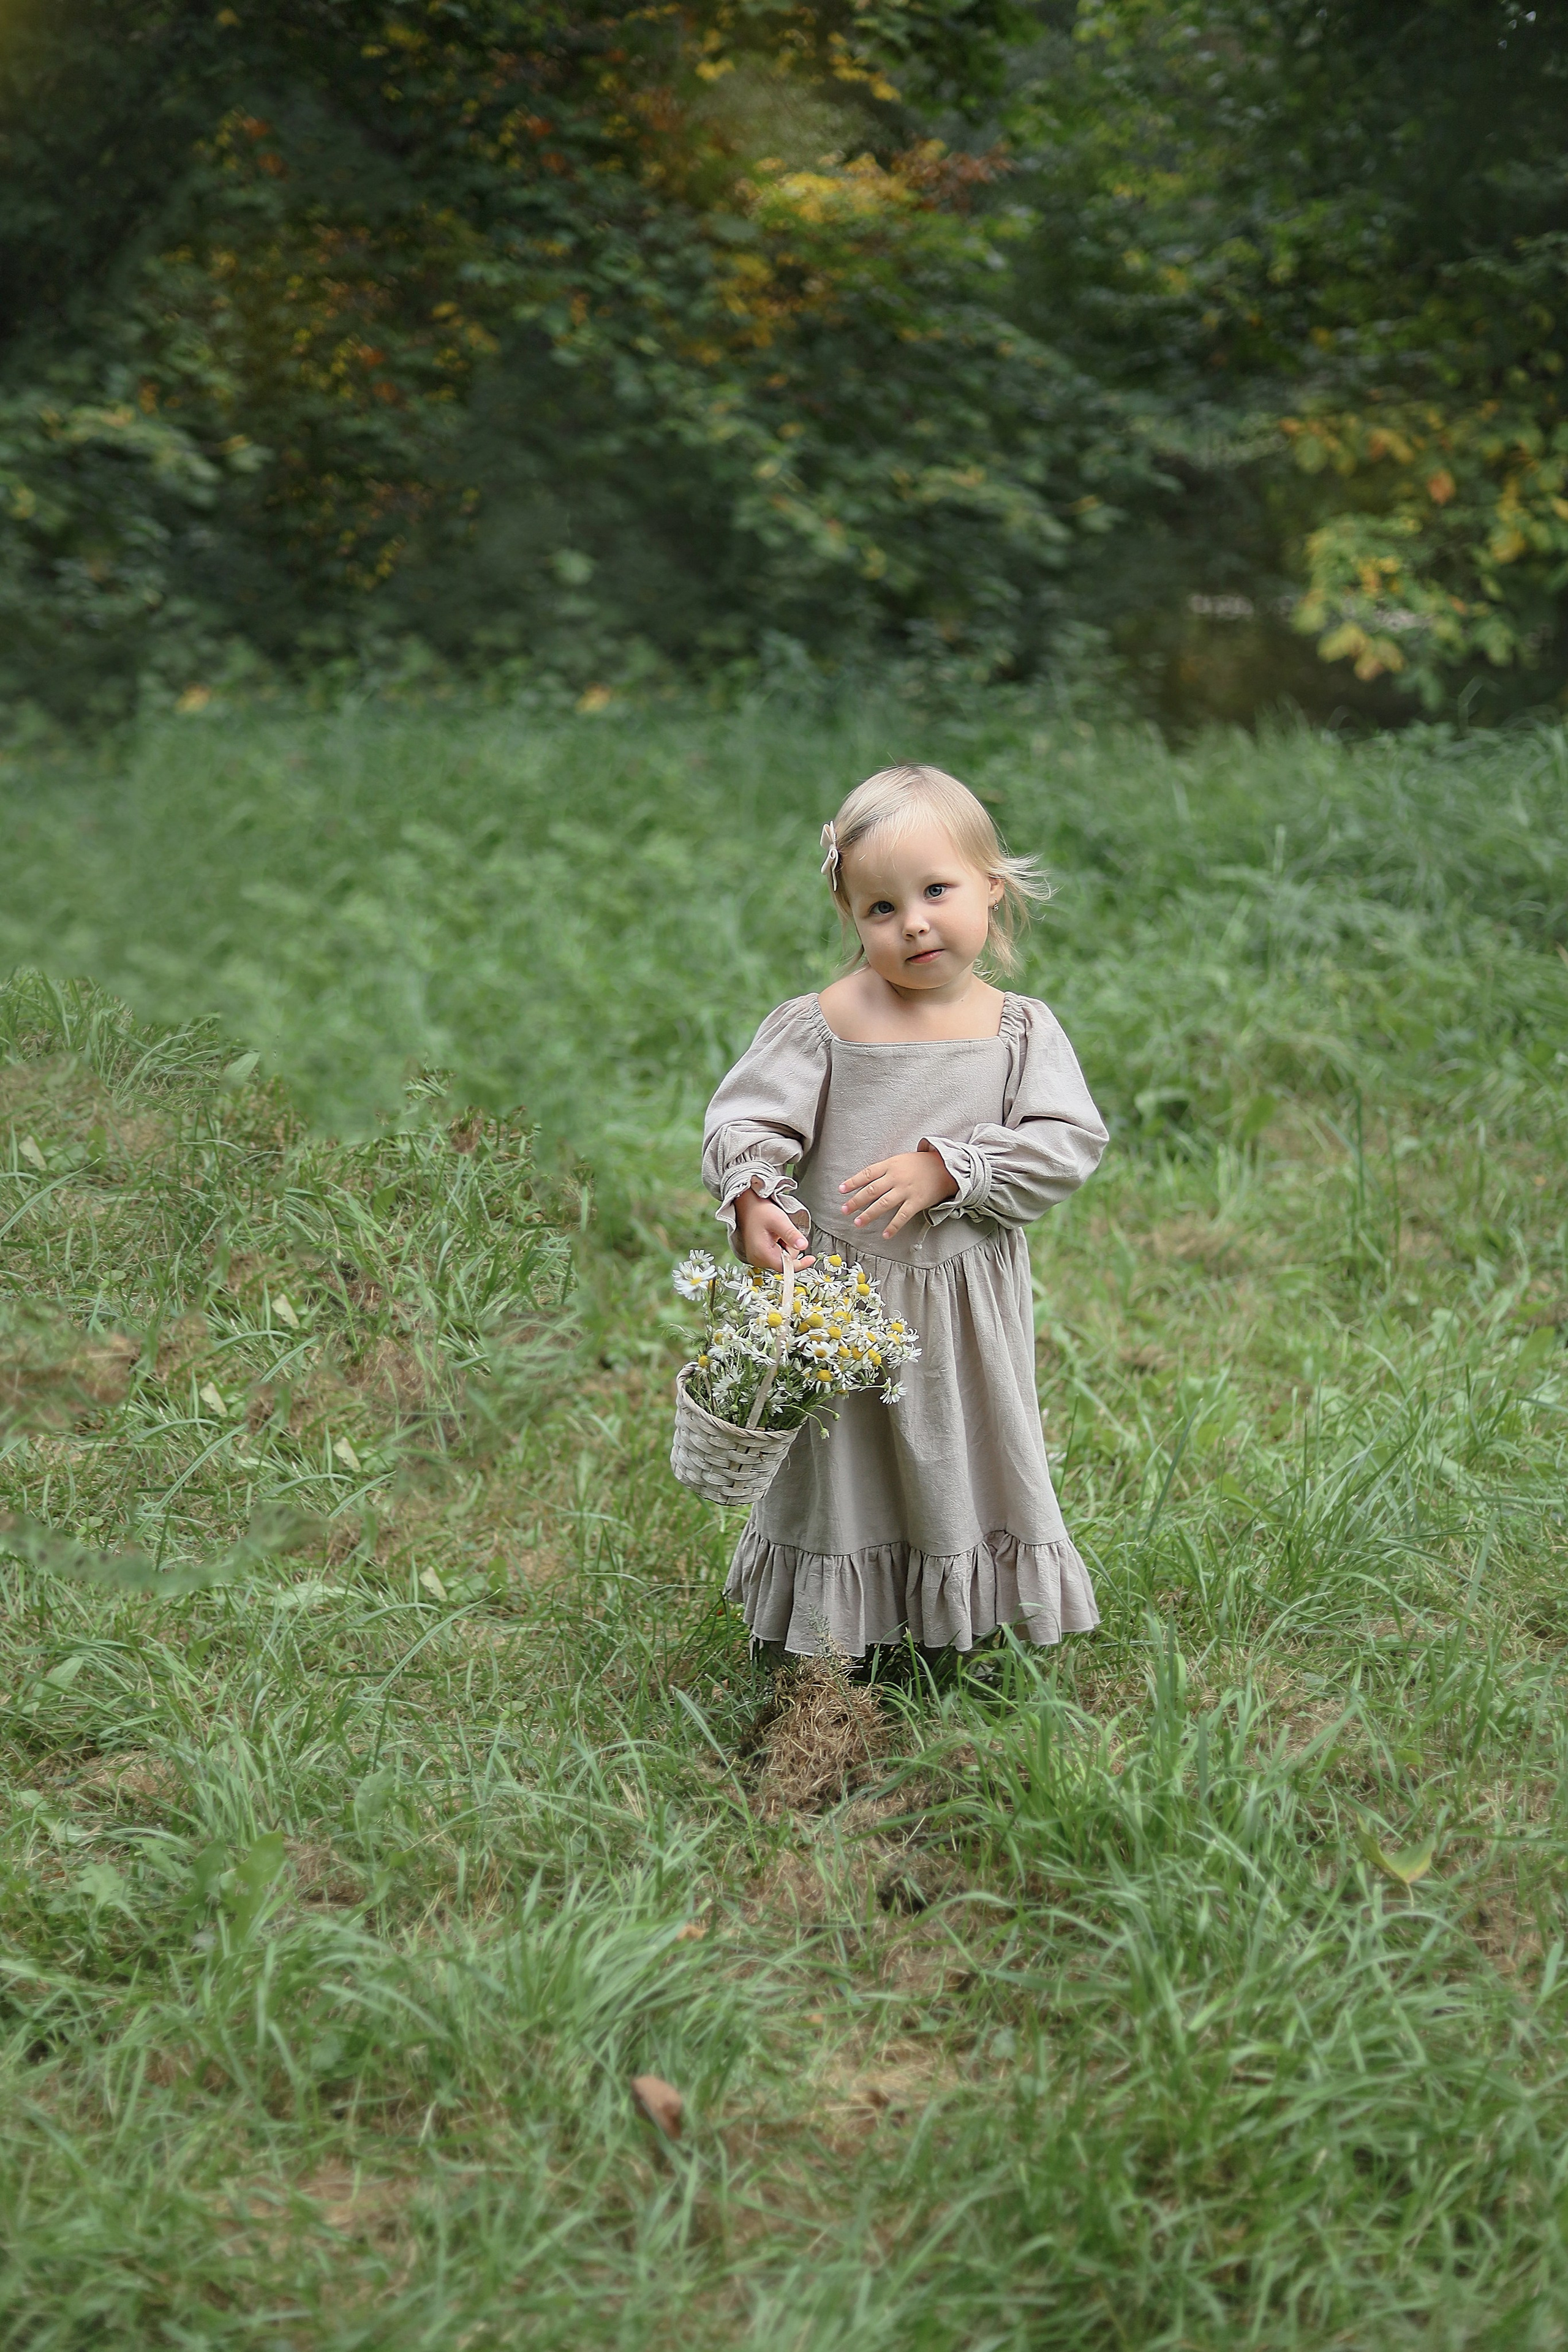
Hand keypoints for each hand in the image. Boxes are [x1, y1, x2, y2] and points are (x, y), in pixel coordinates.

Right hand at [733, 1187, 814, 1270]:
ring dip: (785, 1247)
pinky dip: (780, 1247)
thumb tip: (803, 1246)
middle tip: (783, 1233)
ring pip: (781, 1259)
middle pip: (784, 1263)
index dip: (799, 1264)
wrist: (748, 1206)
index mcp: (761, 1252)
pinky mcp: (759, 1255)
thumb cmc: (759, 1211)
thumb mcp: (779, 1220)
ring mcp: (757, 1258)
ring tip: (778, 1233)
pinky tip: (775, 1237)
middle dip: (789, 1249)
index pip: (784, 1266)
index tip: (810, 1259)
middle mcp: (757, 1259)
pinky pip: (776, 1256)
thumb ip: (791, 1234)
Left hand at [839, 1144, 957, 1238]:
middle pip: (871, 1190)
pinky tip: (885, 1234)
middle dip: (856, 1201)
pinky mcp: (917, 1202)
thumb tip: (867, 1180)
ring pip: (883, 1204)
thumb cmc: (921, 1164)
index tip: (841, 1190)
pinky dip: (893, 1226)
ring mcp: (906, 1190)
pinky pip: (902, 1216)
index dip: (853, 1182)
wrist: (946, 1167)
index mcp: (891, 1165)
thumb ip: (885, 1169)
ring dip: (869, 1214)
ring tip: (858, 1222)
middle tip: (844, 1210)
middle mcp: (896, 1177)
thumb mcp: (901, 1160)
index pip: (867, 1173)